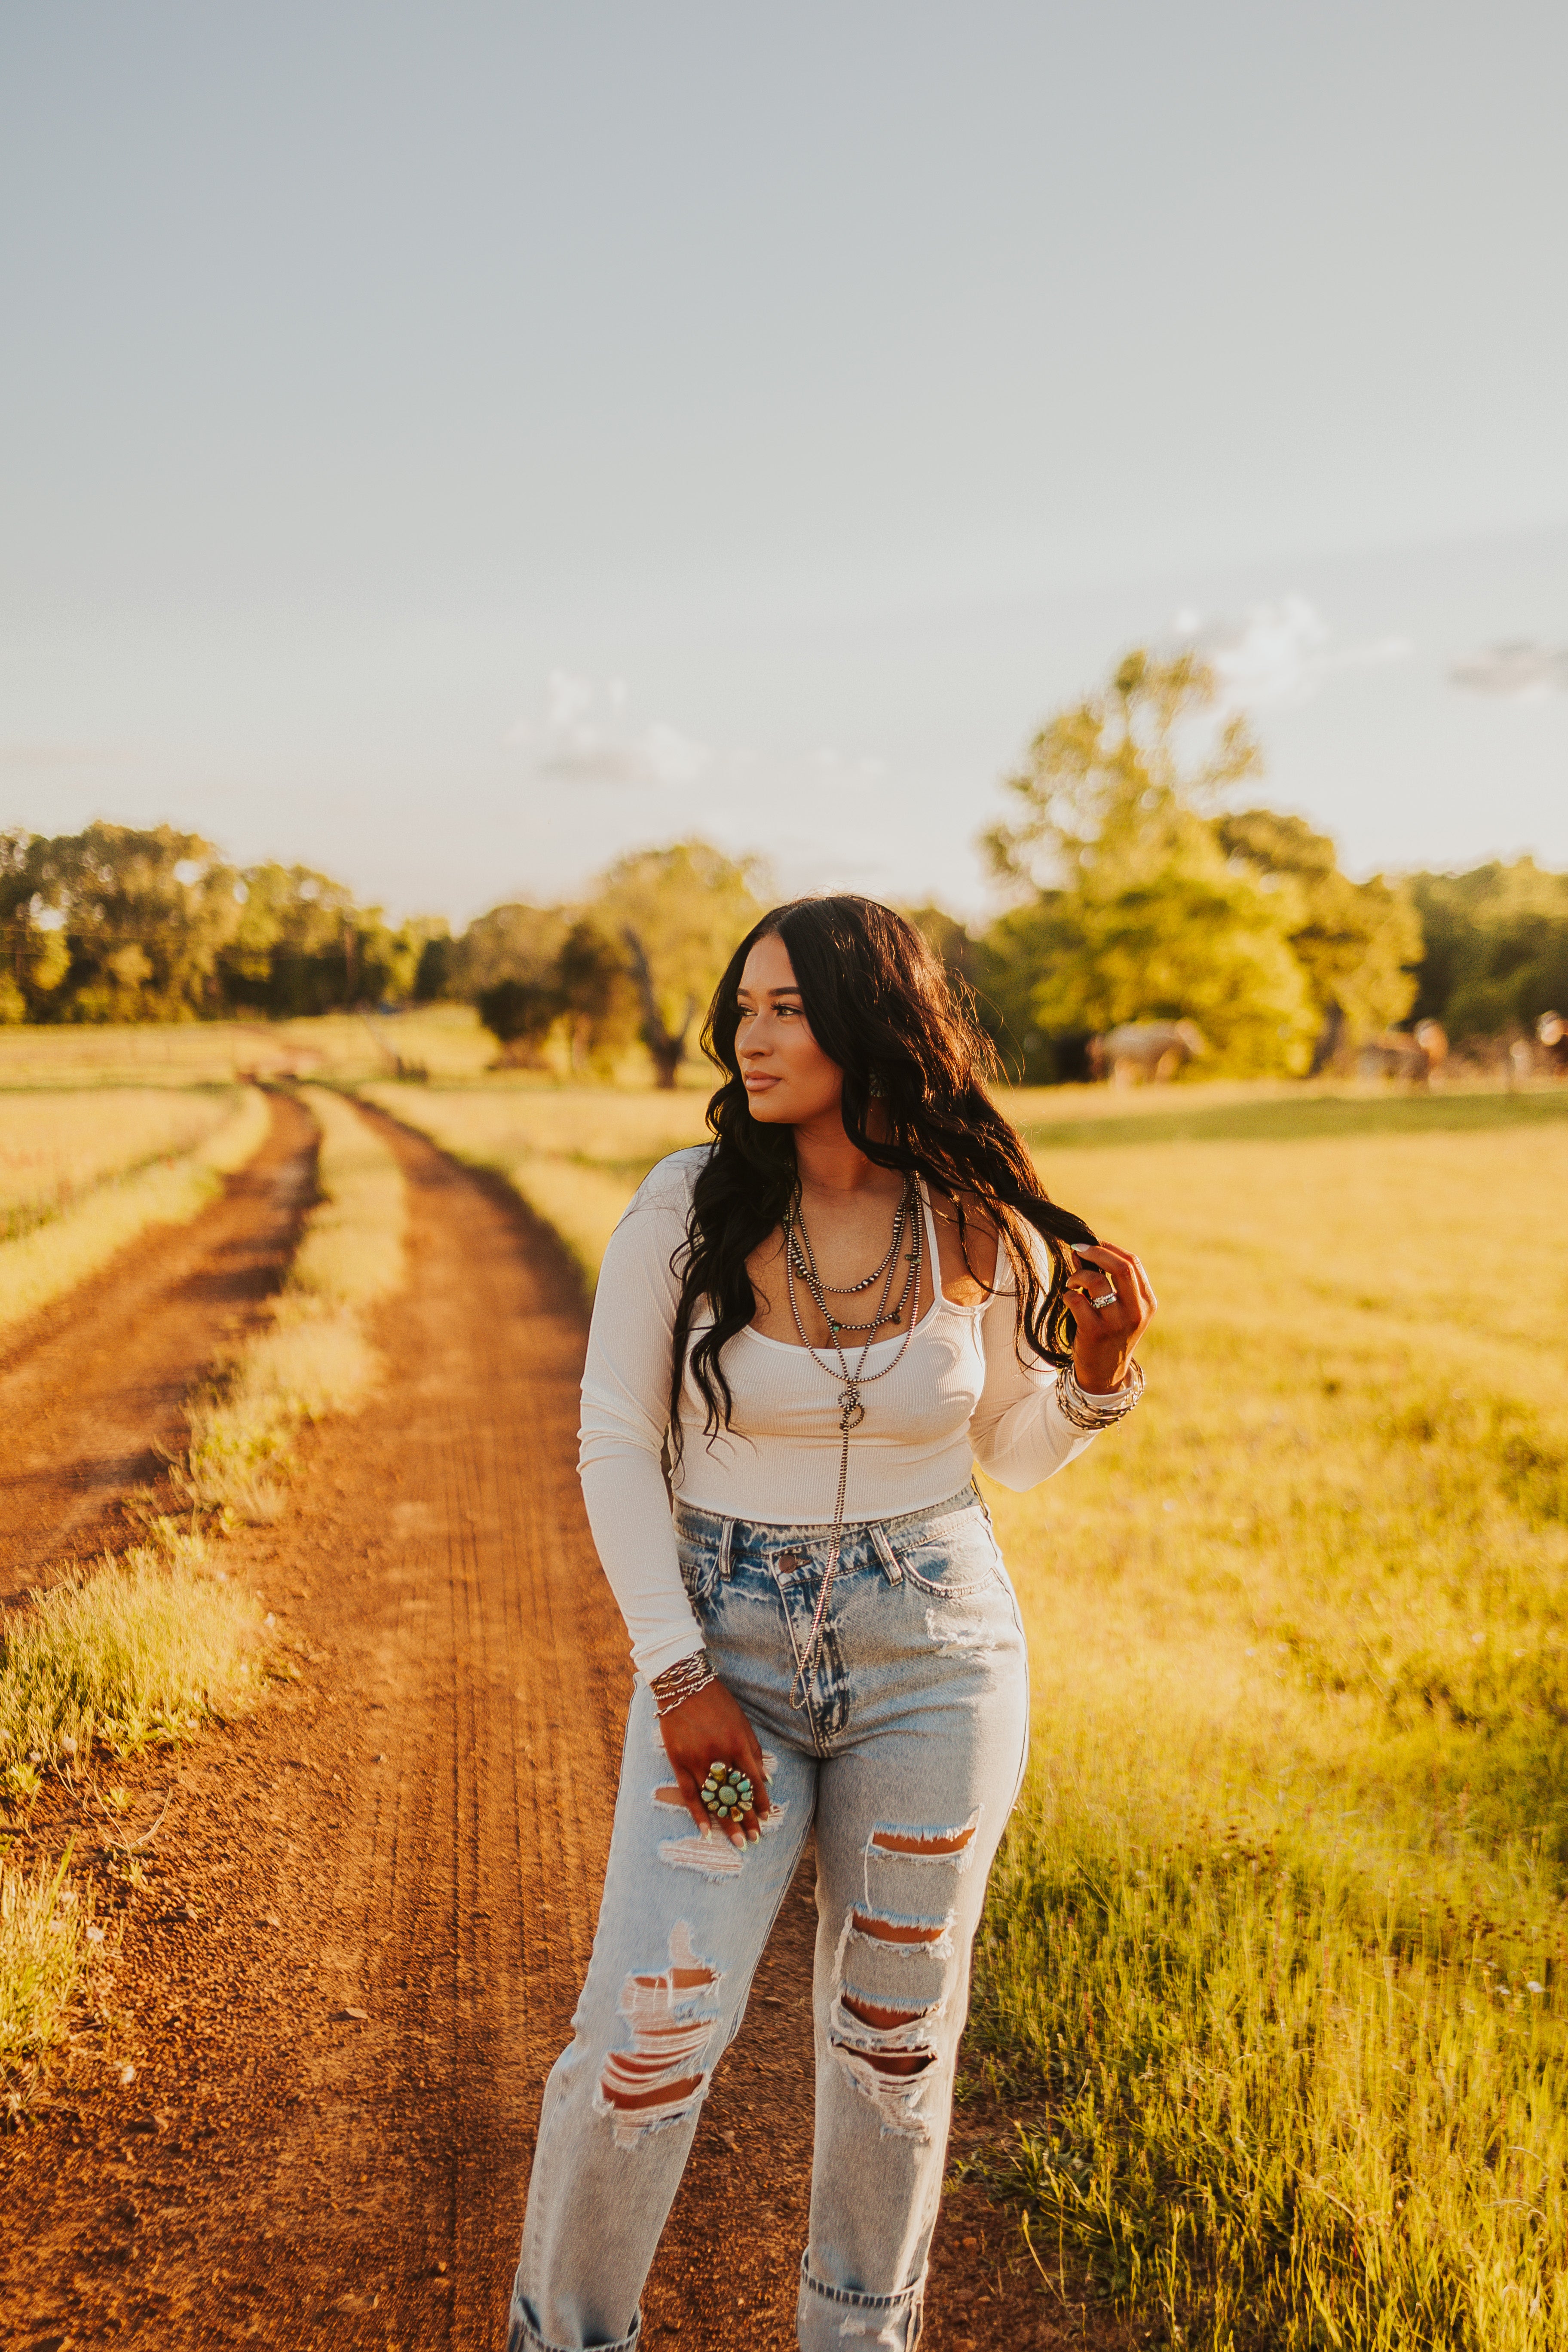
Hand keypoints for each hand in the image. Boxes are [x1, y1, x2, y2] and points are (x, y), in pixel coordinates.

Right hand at [657, 1677, 770, 1848]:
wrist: (683, 1686)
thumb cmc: (718, 1702)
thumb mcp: (742, 1722)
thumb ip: (754, 1750)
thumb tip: (766, 1779)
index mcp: (738, 1744)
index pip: (753, 1782)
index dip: (760, 1802)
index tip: (766, 1819)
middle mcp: (719, 1755)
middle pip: (735, 1795)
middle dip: (746, 1819)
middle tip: (754, 1840)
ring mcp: (697, 1760)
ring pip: (714, 1799)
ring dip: (726, 1823)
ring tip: (737, 1843)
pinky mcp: (678, 1762)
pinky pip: (690, 1794)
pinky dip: (698, 1815)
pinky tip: (707, 1832)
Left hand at [1065, 1242, 1155, 1394]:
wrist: (1105, 1374)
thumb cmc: (1110, 1334)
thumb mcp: (1118, 1308)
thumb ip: (1106, 1281)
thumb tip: (1081, 1252)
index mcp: (1147, 1302)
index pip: (1133, 1263)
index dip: (1110, 1248)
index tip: (1093, 1243)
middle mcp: (1136, 1311)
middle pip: (1121, 1267)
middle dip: (1096, 1251)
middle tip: (1078, 1249)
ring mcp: (1117, 1322)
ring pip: (1097, 1281)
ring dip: (1078, 1276)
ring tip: (1072, 1283)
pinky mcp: (1095, 1332)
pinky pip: (1077, 1300)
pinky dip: (1069, 1294)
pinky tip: (1069, 1299)